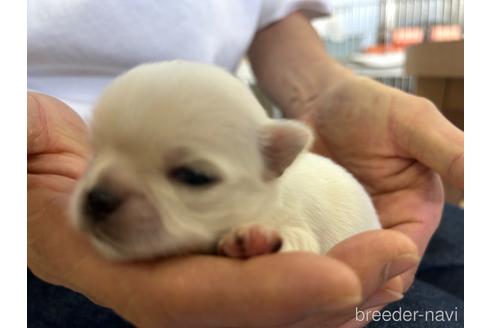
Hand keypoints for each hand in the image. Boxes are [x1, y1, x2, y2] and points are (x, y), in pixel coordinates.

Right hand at [28, 91, 419, 326]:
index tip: (339, 281)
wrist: (44, 171)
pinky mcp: (208, 253)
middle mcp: (160, 284)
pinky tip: (364, 256)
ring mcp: (187, 273)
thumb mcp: (25, 143)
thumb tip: (50, 142)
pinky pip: (270, 271)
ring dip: (340, 285)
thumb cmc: (31, 157)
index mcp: (115, 268)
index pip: (197, 299)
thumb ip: (43, 149)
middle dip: (330, 294)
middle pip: (253, 311)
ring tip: (397, 260)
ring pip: (272, 300)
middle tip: (394, 261)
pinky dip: (320, 268)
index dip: (267, 296)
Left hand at [299, 75, 462, 325]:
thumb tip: (481, 189)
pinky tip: (274, 263)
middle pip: (368, 279)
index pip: (403, 263)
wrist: (316, 99)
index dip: (381, 275)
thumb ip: (452, 154)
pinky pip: (305, 255)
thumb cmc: (367, 105)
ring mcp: (343, 230)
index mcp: (414, 214)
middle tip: (310, 286)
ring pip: (334, 274)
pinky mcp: (312, 225)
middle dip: (344, 289)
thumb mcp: (413, 122)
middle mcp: (380, 229)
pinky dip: (293, 264)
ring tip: (289, 280)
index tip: (347, 269)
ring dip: (316, 281)